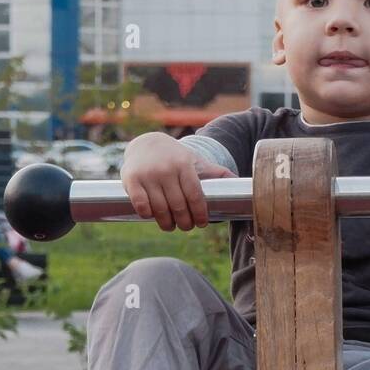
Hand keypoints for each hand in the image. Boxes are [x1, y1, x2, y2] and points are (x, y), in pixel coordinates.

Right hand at [120, 131, 235, 230]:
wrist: (147, 143)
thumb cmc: (176, 158)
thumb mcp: (195, 161)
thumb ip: (216, 173)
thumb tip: (239, 182)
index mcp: (184, 165)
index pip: (195, 196)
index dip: (200, 214)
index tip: (202, 223)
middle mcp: (166, 169)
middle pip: (179, 206)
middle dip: (185, 222)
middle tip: (186, 226)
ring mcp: (147, 174)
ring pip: (160, 209)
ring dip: (167, 223)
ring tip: (171, 226)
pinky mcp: (131, 179)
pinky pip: (141, 205)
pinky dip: (148, 215)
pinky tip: (153, 216)